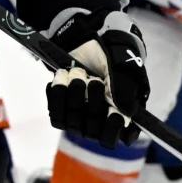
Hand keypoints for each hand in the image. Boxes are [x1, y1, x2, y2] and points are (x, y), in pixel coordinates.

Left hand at [47, 10, 149, 148]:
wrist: (85, 46)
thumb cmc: (110, 59)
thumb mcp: (122, 70)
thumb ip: (125, 90)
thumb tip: (125, 112)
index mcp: (121, 117)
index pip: (116, 136)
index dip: (113, 127)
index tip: (112, 110)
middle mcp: (100, 125)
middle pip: (93, 130)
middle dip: (91, 101)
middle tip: (93, 79)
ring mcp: (79, 122)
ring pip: (73, 122)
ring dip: (73, 94)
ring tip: (76, 73)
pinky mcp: (62, 114)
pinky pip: (56, 115)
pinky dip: (57, 94)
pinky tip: (62, 78)